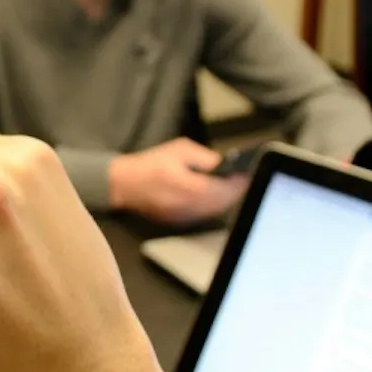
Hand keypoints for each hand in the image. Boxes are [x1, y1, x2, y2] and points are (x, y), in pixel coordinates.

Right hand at [107, 138, 249, 225]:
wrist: (125, 184)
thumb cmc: (151, 164)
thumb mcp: (179, 150)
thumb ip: (204, 157)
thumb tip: (225, 164)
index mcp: (188, 186)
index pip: (223, 188)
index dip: (238, 182)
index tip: (246, 173)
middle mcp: (188, 205)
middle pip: (222, 202)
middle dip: (235, 191)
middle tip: (244, 179)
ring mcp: (185, 217)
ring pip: (216, 211)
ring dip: (226, 199)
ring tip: (234, 186)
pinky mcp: (182, 222)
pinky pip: (205, 214)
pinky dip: (214, 205)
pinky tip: (218, 195)